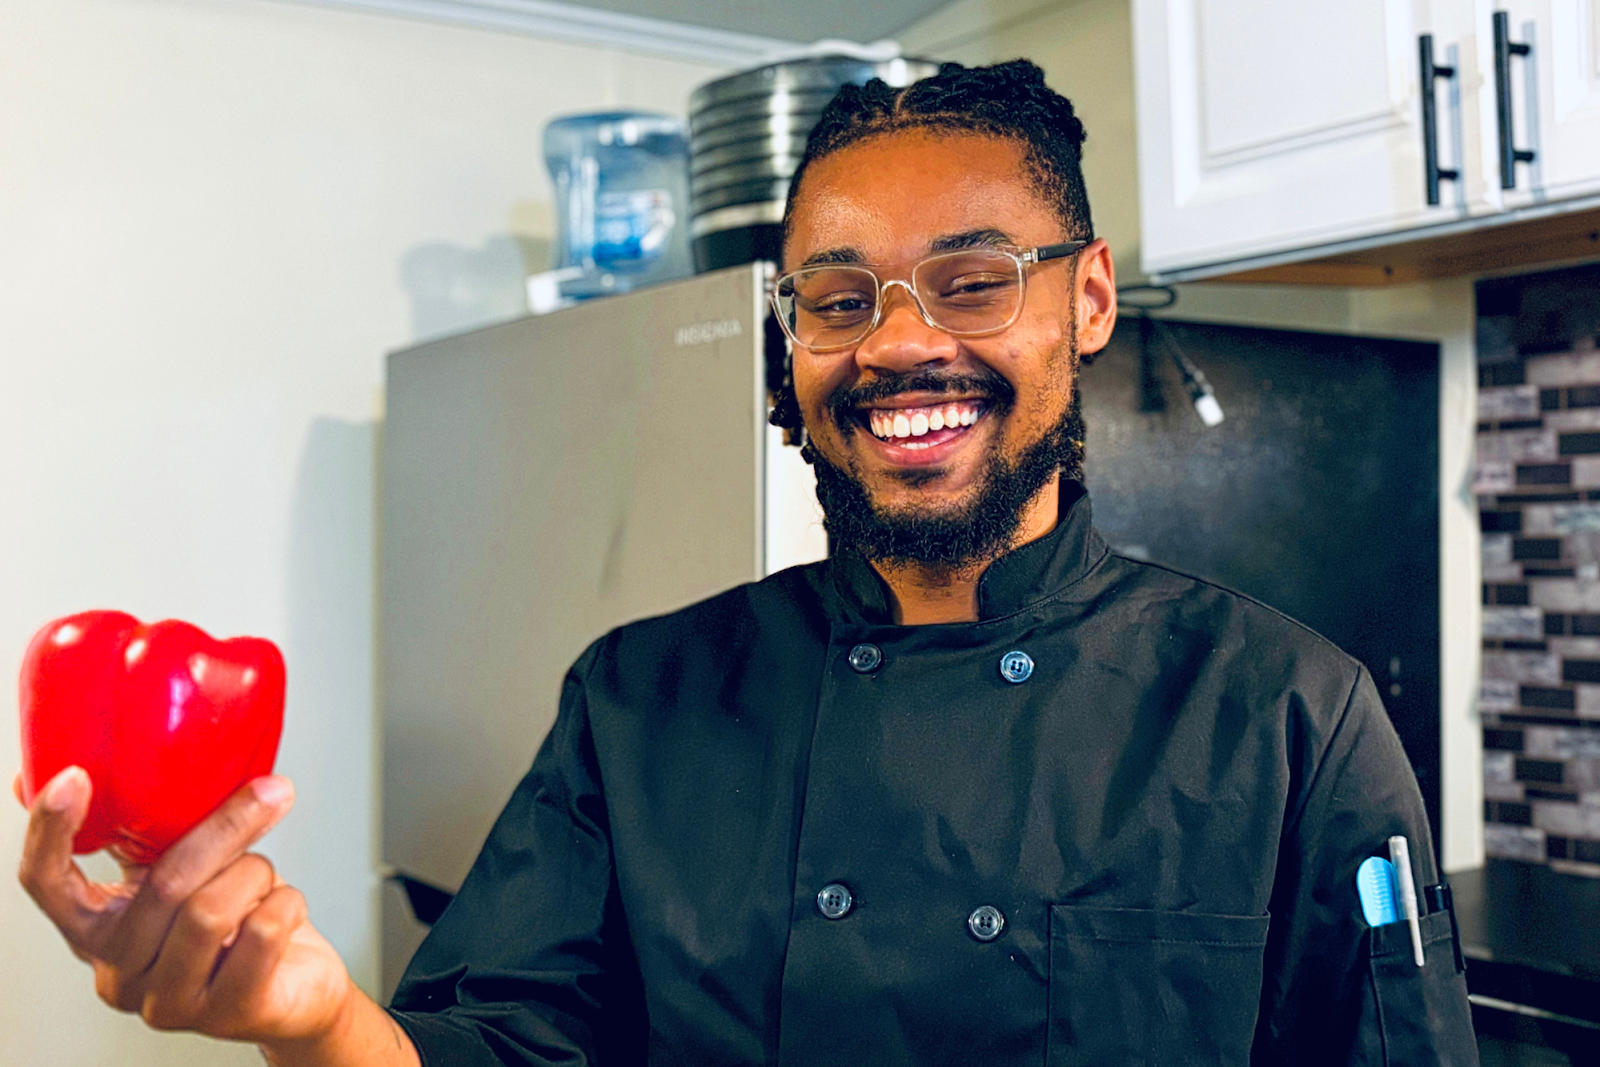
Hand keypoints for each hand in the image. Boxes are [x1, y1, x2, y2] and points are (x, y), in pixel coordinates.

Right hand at [14, 765, 354, 1045]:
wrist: (295, 986)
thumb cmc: (237, 917)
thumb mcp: (185, 868)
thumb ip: (150, 829)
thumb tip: (117, 756)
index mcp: (97, 928)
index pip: (45, 883)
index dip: (50, 831)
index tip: (73, 776)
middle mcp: (120, 973)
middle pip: (162, 884)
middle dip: (226, 828)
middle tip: (271, 790)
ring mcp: (168, 1002)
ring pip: (211, 909)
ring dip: (256, 874)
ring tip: (263, 879)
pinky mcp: (227, 1014)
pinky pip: (262, 932)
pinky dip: (287, 903)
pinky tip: (283, 908)